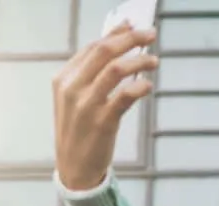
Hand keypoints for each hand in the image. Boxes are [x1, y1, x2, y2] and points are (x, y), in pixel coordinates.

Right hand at [52, 23, 158, 190]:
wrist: (74, 168)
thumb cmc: (80, 132)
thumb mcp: (77, 100)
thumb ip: (92, 77)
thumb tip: (116, 50)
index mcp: (64, 79)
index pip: (92, 47)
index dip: (115, 34)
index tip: (133, 25)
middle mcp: (72, 88)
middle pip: (104, 52)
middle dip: (130, 39)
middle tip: (151, 34)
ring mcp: (86, 105)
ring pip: (115, 70)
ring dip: (139, 61)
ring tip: (154, 61)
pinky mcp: (102, 122)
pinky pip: (124, 97)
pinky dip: (139, 87)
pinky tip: (148, 85)